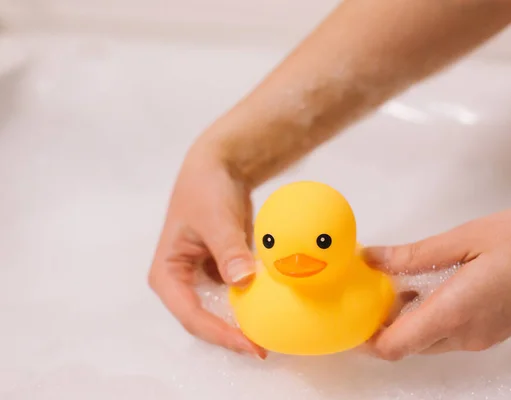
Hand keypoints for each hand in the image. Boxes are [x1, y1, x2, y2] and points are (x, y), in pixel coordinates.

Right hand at [148, 138, 265, 358]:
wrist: (221, 166)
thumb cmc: (207, 189)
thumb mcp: (216, 219)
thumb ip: (229, 251)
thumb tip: (243, 282)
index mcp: (166, 273)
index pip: (190, 315)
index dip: (220, 334)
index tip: (249, 344)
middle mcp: (180, 282)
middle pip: (204, 320)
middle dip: (232, 335)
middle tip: (263, 347)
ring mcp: (201, 279)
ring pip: (220, 312)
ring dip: (242, 323)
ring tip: (269, 336)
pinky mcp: (220, 272)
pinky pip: (235, 296)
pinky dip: (251, 304)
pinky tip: (271, 310)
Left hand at [364, 205, 510, 360]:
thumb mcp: (468, 238)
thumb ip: (415, 254)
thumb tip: (372, 260)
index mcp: (455, 313)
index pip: (393, 347)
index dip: (364, 335)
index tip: (350, 308)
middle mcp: (466, 335)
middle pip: (406, 345)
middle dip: (380, 321)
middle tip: (367, 285)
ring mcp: (482, 337)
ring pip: (426, 339)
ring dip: (404, 316)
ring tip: (393, 278)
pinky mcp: (493, 330)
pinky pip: (447, 332)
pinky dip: (427, 314)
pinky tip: (425, 282)